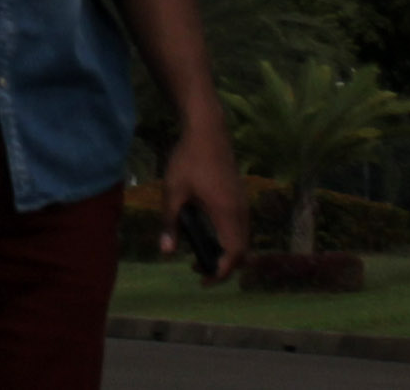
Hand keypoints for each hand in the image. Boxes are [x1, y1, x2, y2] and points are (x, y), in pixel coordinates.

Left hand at [160, 115, 246, 287]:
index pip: (233, 254)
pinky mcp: (240, 196)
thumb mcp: (174, 191)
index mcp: (226, 213)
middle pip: (242, 251)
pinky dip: (229, 239)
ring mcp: (242, 203)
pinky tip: (208, 233)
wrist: (208, 129)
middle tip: (197, 269)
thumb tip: (166, 252)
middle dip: (223, 267)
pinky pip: (240, 227)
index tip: (202, 280)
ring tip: (200, 254)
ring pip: (242, 239)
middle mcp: (240, 211)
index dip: (221, 273)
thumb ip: (171, 223)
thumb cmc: (189, 159)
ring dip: (226, 252)